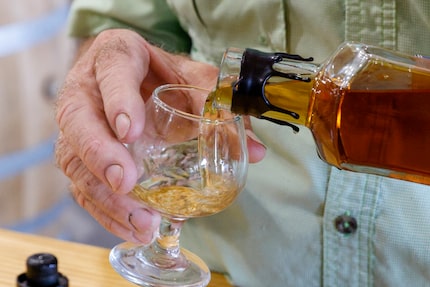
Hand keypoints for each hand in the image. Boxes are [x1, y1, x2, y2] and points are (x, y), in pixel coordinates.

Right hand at [55, 29, 264, 242]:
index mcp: (117, 56)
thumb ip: (221, 108)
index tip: (131, 132)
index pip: (112, 71)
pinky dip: (104, 210)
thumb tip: (256, 151)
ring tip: (141, 220)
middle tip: (126, 183)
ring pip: (73, 159)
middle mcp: (87, 89)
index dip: (117, 100)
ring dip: (103, 194)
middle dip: (99, 154)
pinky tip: (131, 227)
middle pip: (77, 120)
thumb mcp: (193, 80)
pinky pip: (81, 184)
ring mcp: (79, 124)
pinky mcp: (80, 154)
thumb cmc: (162, 75)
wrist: (135, 77)